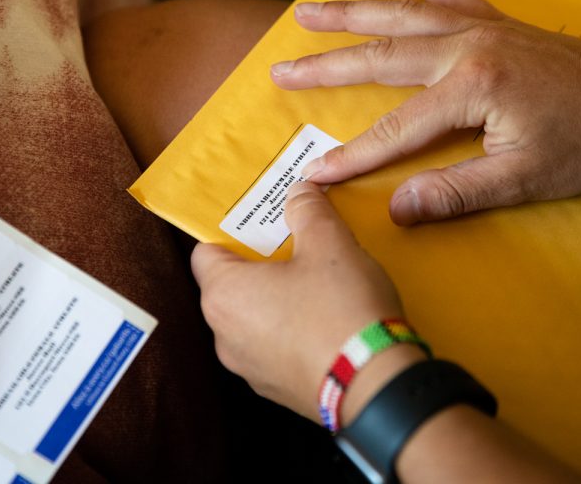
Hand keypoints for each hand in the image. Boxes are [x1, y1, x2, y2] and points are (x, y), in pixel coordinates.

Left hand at [191, 181, 404, 420]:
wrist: (375, 386)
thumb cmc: (341, 312)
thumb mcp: (329, 243)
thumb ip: (308, 209)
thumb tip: (299, 192)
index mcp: (224, 294)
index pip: (205, 251)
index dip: (234, 232)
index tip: (261, 224)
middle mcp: (224, 334)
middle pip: (231, 284)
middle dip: (261, 263)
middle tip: (295, 246)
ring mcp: (248, 367)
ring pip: (253, 317)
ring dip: (277, 298)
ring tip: (316, 282)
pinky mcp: (275, 388)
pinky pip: (273, 346)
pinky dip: (291, 330)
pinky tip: (326, 319)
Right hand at [271, 0, 580, 224]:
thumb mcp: (524, 180)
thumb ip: (457, 193)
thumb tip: (398, 209)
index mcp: (471, 88)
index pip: (395, 128)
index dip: (352, 156)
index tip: (314, 172)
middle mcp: (467, 47)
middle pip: (381, 57)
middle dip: (327, 65)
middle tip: (281, 68)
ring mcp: (481, 28)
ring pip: (403, 16)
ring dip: (353, 13)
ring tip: (309, 12)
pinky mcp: (496, 22)